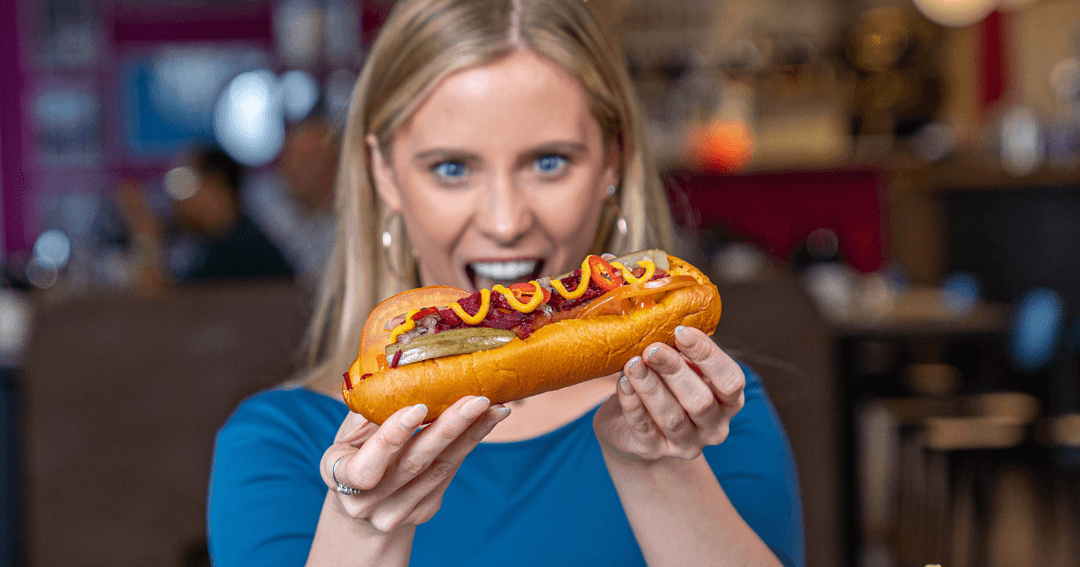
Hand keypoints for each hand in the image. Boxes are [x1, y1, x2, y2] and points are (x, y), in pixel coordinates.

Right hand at [320, 396, 509, 531]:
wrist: (363, 500)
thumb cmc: (356, 450)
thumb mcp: (351, 430)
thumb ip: (372, 407)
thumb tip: (404, 363)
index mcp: (339, 475)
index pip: (365, 467)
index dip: (392, 438)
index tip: (419, 407)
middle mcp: (365, 502)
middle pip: (414, 464)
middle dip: (449, 428)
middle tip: (477, 400)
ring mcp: (396, 512)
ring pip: (440, 469)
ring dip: (471, 434)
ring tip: (493, 407)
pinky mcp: (424, 510)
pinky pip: (450, 473)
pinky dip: (469, 444)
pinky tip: (486, 422)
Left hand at [593, 326, 744, 461]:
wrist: (632, 427)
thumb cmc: (663, 386)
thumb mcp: (679, 368)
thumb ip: (680, 350)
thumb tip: (664, 316)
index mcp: (728, 401)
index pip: (731, 380)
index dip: (708, 355)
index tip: (682, 331)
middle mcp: (713, 426)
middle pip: (700, 401)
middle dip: (675, 371)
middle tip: (653, 348)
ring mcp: (685, 444)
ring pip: (671, 417)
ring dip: (650, 387)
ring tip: (633, 363)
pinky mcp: (652, 450)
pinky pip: (642, 427)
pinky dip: (632, 403)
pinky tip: (622, 382)